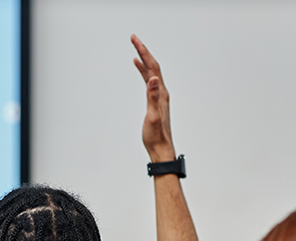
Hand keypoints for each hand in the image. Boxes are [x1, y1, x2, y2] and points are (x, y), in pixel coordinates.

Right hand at [131, 35, 174, 162]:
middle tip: (133, 38)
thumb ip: (153, 97)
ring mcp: (159, 96)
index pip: (152, 67)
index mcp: (161, 93)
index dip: (144, 52)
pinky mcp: (155, 102)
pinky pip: (150, 82)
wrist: (161, 149)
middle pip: (153, 66)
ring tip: (135, 50)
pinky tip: (140, 70)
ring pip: (151, 73)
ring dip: (143, 60)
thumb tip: (153, 78)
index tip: (134, 40)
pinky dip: (144, 73)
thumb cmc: (156, 136)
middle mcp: (162, 92)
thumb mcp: (153, 116)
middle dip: (143, 51)